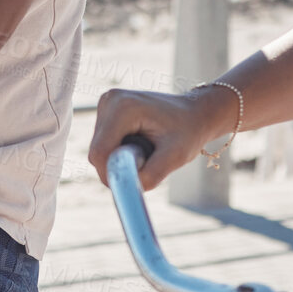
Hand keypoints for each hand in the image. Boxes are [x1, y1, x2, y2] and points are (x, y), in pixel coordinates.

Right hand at [87, 84, 236, 190]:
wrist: (195, 113)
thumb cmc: (188, 131)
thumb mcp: (175, 156)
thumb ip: (151, 175)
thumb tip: (125, 190)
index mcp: (123, 107)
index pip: (100, 153)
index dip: (113, 174)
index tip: (137, 181)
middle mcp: (109, 101)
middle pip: (97, 153)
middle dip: (118, 167)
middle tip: (149, 164)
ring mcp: (106, 104)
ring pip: (99, 150)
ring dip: (119, 161)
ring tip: (147, 151)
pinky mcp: (106, 111)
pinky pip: (103, 145)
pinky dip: (118, 153)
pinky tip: (139, 145)